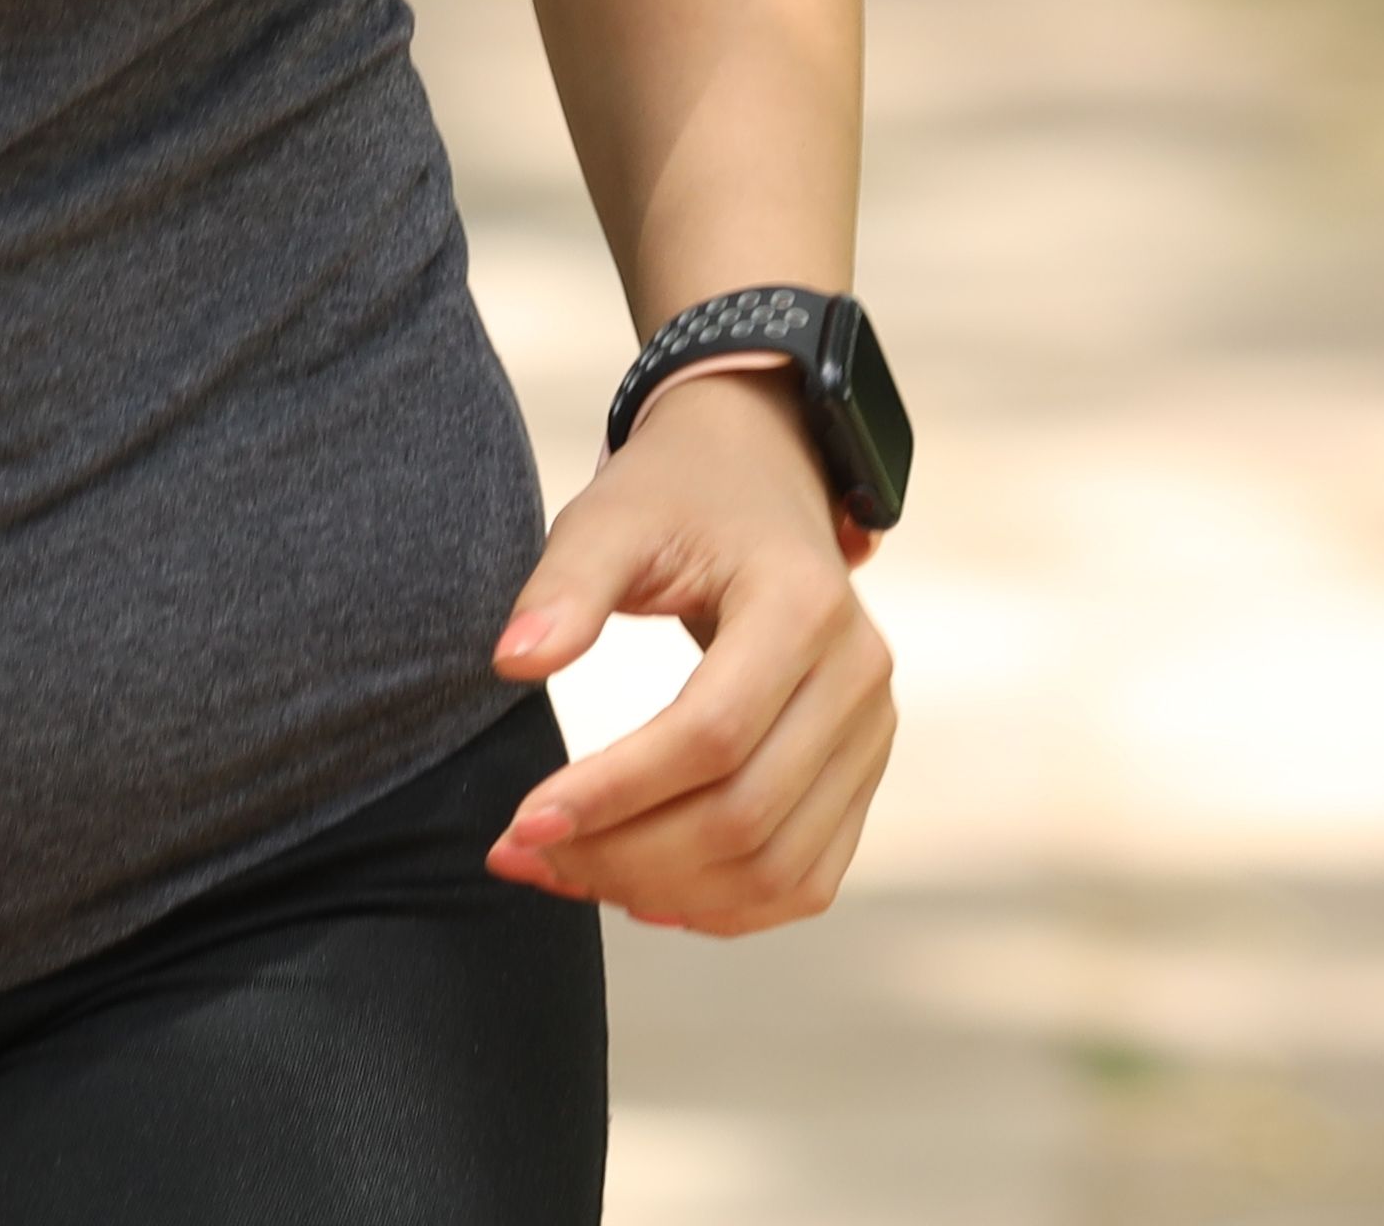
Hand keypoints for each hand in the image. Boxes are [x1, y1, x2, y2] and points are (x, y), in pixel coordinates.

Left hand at [479, 368, 894, 931]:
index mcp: (801, 604)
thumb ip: (565, 585)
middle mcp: (857, 675)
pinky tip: (643, 896)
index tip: (522, 822)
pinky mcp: (862, 771)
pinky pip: (807, 877)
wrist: (757, 477)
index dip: (614, 792)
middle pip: (746, 817)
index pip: (711, 735)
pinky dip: (727, 908)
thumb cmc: (676, 495)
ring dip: (665, 893)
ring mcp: (871, 731)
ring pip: (777, 867)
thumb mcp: (611, 515)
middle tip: (524, 856)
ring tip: (567, 875)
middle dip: (624, 857)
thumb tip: (512, 662)